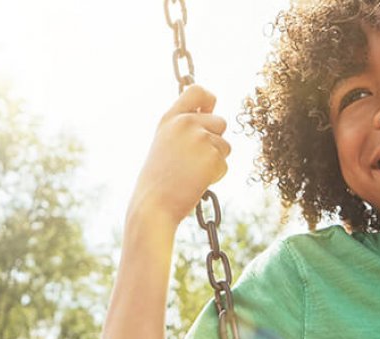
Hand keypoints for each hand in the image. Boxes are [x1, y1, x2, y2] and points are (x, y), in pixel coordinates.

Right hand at [129, 84, 231, 225]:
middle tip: (193, 161)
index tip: (209, 110)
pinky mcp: (212, 156)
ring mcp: (200, 138)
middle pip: (220, 121)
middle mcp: (186, 123)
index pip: (197, 91)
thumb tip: (213, 117)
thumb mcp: (164, 145)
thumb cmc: (158, 180)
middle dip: (215, 141)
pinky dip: (215, 176)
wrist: (153, 206)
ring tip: (191, 173)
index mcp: (170, 118)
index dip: (209, 99)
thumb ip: (184, 129)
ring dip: (215, 161)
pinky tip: (195, 182)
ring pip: (225, 145)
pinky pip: (225, 164)